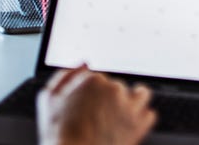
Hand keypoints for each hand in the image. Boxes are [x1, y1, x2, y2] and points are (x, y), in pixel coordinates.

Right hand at [37, 65, 155, 144]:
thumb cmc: (59, 134)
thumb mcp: (49, 99)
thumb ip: (65, 76)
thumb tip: (83, 65)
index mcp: (93, 80)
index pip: (99, 79)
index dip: (92, 92)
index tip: (87, 104)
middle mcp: (114, 88)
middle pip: (117, 87)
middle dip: (109, 99)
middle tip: (98, 117)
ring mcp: (129, 106)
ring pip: (139, 95)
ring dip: (132, 102)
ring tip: (119, 117)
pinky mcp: (140, 124)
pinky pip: (149, 114)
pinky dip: (141, 120)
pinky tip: (128, 127)